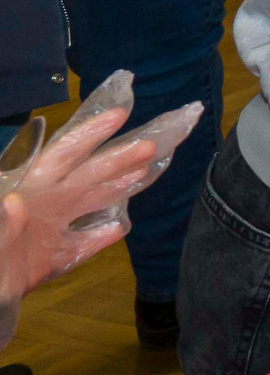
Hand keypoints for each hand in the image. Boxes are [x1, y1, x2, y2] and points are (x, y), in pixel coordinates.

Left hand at [0, 77, 195, 306]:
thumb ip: (2, 229)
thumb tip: (15, 200)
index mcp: (26, 194)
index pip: (60, 157)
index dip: (89, 135)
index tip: (119, 115)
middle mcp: (41, 206)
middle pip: (85, 176)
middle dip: (117, 158)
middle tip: (150, 145)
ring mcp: (48, 232)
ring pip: (88, 204)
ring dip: (116, 188)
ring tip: (145, 171)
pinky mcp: (51, 260)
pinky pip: (82, 244)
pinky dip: (101, 236)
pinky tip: (119, 228)